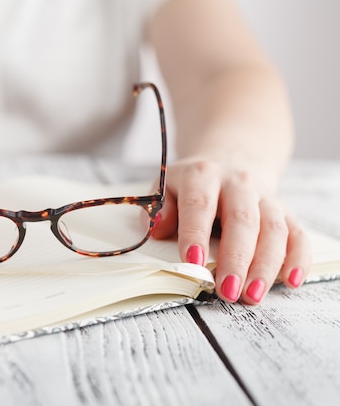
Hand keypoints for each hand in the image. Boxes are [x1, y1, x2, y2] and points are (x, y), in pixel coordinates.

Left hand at [151, 158, 311, 303]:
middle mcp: (238, 183)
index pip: (199, 204)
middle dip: (236, 259)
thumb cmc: (193, 185)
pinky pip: (297, 234)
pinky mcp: (285, 211)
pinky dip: (298, 259)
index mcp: (203, 175)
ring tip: (252, 295)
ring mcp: (265, 197)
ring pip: (273, 230)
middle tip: (227, 291)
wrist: (230, 160)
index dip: (195, 233)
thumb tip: (158, 229)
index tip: (192, 262)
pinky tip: (291, 281)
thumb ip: (160, 208)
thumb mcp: (167, 188)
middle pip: (242, 221)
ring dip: (266, 266)